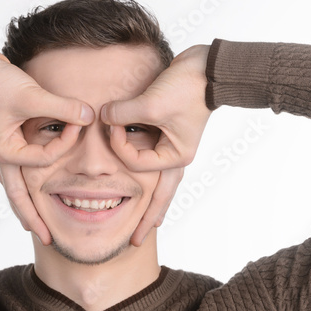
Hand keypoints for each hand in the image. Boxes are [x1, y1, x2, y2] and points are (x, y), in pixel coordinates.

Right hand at [0, 42, 94, 244]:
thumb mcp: (30, 95)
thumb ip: (61, 108)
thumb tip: (89, 116)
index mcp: (4, 152)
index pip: (43, 160)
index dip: (64, 144)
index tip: (80, 123)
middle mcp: (2, 155)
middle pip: (18, 195)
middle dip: (33, 217)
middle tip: (48, 239)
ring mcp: (3, 148)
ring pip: (17, 184)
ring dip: (28, 203)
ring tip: (37, 224)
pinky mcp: (8, 137)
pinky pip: (20, 166)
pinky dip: (27, 179)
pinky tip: (34, 189)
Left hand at [100, 44, 212, 244]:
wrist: (208, 68)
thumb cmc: (186, 88)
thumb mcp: (151, 102)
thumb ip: (123, 114)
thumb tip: (102, 117)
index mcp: (175, 156)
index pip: (137, 163)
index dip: (119, 146)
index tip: (111, 122)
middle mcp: (175, 155)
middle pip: (159, 195)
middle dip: (146, 218)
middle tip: (135, 242)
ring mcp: (173, 146)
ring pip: (159, 182)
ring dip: (150, 201)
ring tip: (147, 225)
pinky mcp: (169, 134)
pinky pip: (154, 159)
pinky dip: (146, 169)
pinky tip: (143, 184)